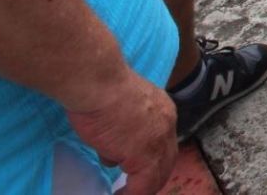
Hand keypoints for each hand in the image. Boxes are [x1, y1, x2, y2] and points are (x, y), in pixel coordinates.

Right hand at [64, 68, 177, 193]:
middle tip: (136, 188)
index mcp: (162, 110)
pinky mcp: (144, 157)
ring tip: (127, 193)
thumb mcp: (118, 109)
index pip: (164, 141)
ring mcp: (157, 141)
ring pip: (158, 174)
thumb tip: (112, 152)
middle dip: (153, 177)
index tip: (136, 169)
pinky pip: (143, 186)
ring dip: (143, 188)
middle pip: (167, 160)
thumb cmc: (101, 88)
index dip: (153, 158)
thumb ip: (122, 131)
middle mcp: (166, 125)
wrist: (99, 82)